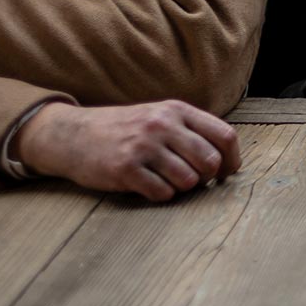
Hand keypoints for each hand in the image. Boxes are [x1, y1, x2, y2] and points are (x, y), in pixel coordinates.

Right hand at [14, 100, 241, 201]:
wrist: (73, 135)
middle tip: (193, 180)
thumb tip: (228, 160)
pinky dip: (161, 195)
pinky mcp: (125, 168)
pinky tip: (148, 186)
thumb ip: (192, 131)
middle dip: (207, 177)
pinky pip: (163, 193)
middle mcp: (162, 125)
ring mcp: (143, 146)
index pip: (224, 136)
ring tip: (166, 180)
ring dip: (182, 187)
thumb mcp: (160, 116)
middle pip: (210, 161)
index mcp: (177, 110)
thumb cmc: (125, 129)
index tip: (226, 173)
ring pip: (188, 180)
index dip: (232, 160)